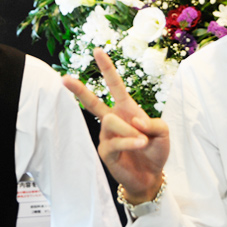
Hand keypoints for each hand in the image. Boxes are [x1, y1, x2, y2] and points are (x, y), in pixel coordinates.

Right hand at [63, 48, 169, 203]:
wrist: (152, 176)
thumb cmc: (155, 150)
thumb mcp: (163, 132)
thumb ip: (154, 122)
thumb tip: (134, 119)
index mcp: (126, 108)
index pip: (114, 85)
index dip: (107, 68)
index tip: (98, 50)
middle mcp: (113, 119)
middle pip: (92, 102)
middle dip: (78, 90)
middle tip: (63, 78)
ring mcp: (107, 136)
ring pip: (111, 122)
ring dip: (130, 130)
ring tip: (142, 141)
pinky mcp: (106, 151)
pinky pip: (116, 141)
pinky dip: (131, 141)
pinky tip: (140, 145)